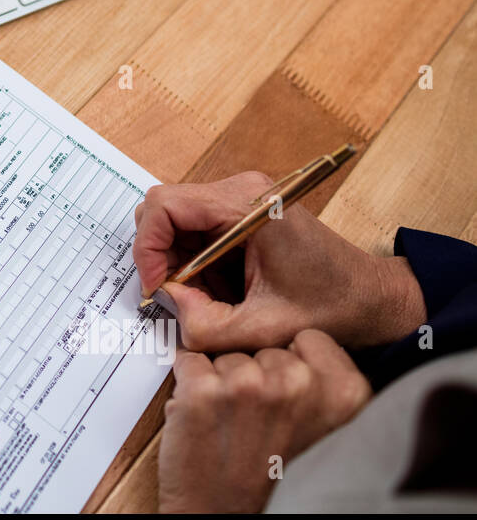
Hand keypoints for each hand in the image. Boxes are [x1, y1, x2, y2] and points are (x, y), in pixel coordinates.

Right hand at [134, 171, 425, 351]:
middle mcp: (241, 190)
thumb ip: (205, 325)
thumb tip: (166, 302)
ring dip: (178, 263)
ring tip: (206, 298)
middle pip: (164, 210)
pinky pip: (195, 230)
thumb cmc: (332, 307)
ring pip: (176, 222)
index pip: (165, 205)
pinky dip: (194, 262)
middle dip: (160, 257)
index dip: (148, 248)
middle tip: (179, 296)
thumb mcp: (262, 328)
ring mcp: (240, 198)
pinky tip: (220, 289)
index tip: (156, 287)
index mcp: (247, 206)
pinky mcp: (240, 212)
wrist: (371, 299)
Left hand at [158, 329, 371, 512]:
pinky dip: (188, 384)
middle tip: (256, 421)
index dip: (291, 361)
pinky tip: (204, 419)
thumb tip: (298, 343)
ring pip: (226, 354)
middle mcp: (299, 385)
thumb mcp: (328, 430)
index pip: (309, 338)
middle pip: (265, 346)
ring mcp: (249, 386)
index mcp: (344, 393)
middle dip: (256, 373)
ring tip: (231, 426)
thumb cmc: (276, 478)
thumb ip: (321, 384)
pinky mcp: (202, 393)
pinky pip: (188, 361)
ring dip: (222, 381)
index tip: (285, 393)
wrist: (227, 519)